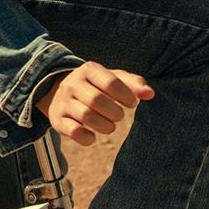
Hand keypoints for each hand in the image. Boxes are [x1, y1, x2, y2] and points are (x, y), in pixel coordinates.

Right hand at [34, 61, 154, 146]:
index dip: (126, 96)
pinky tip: (93, 136)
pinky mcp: (57, 120)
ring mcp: (63, 102)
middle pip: (96, 100)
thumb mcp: (114, 79)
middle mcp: (72, 84)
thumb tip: (151, 94)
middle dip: (114, 113)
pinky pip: (73, 132)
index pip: (111, 82)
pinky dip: (87, 138)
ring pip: (85, 116)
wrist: (59, 92)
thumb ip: (134, 84)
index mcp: (89, 70)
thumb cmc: (97, 86)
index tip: (132, 103)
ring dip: (104, 125)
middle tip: (119, 116)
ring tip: (110, 126)